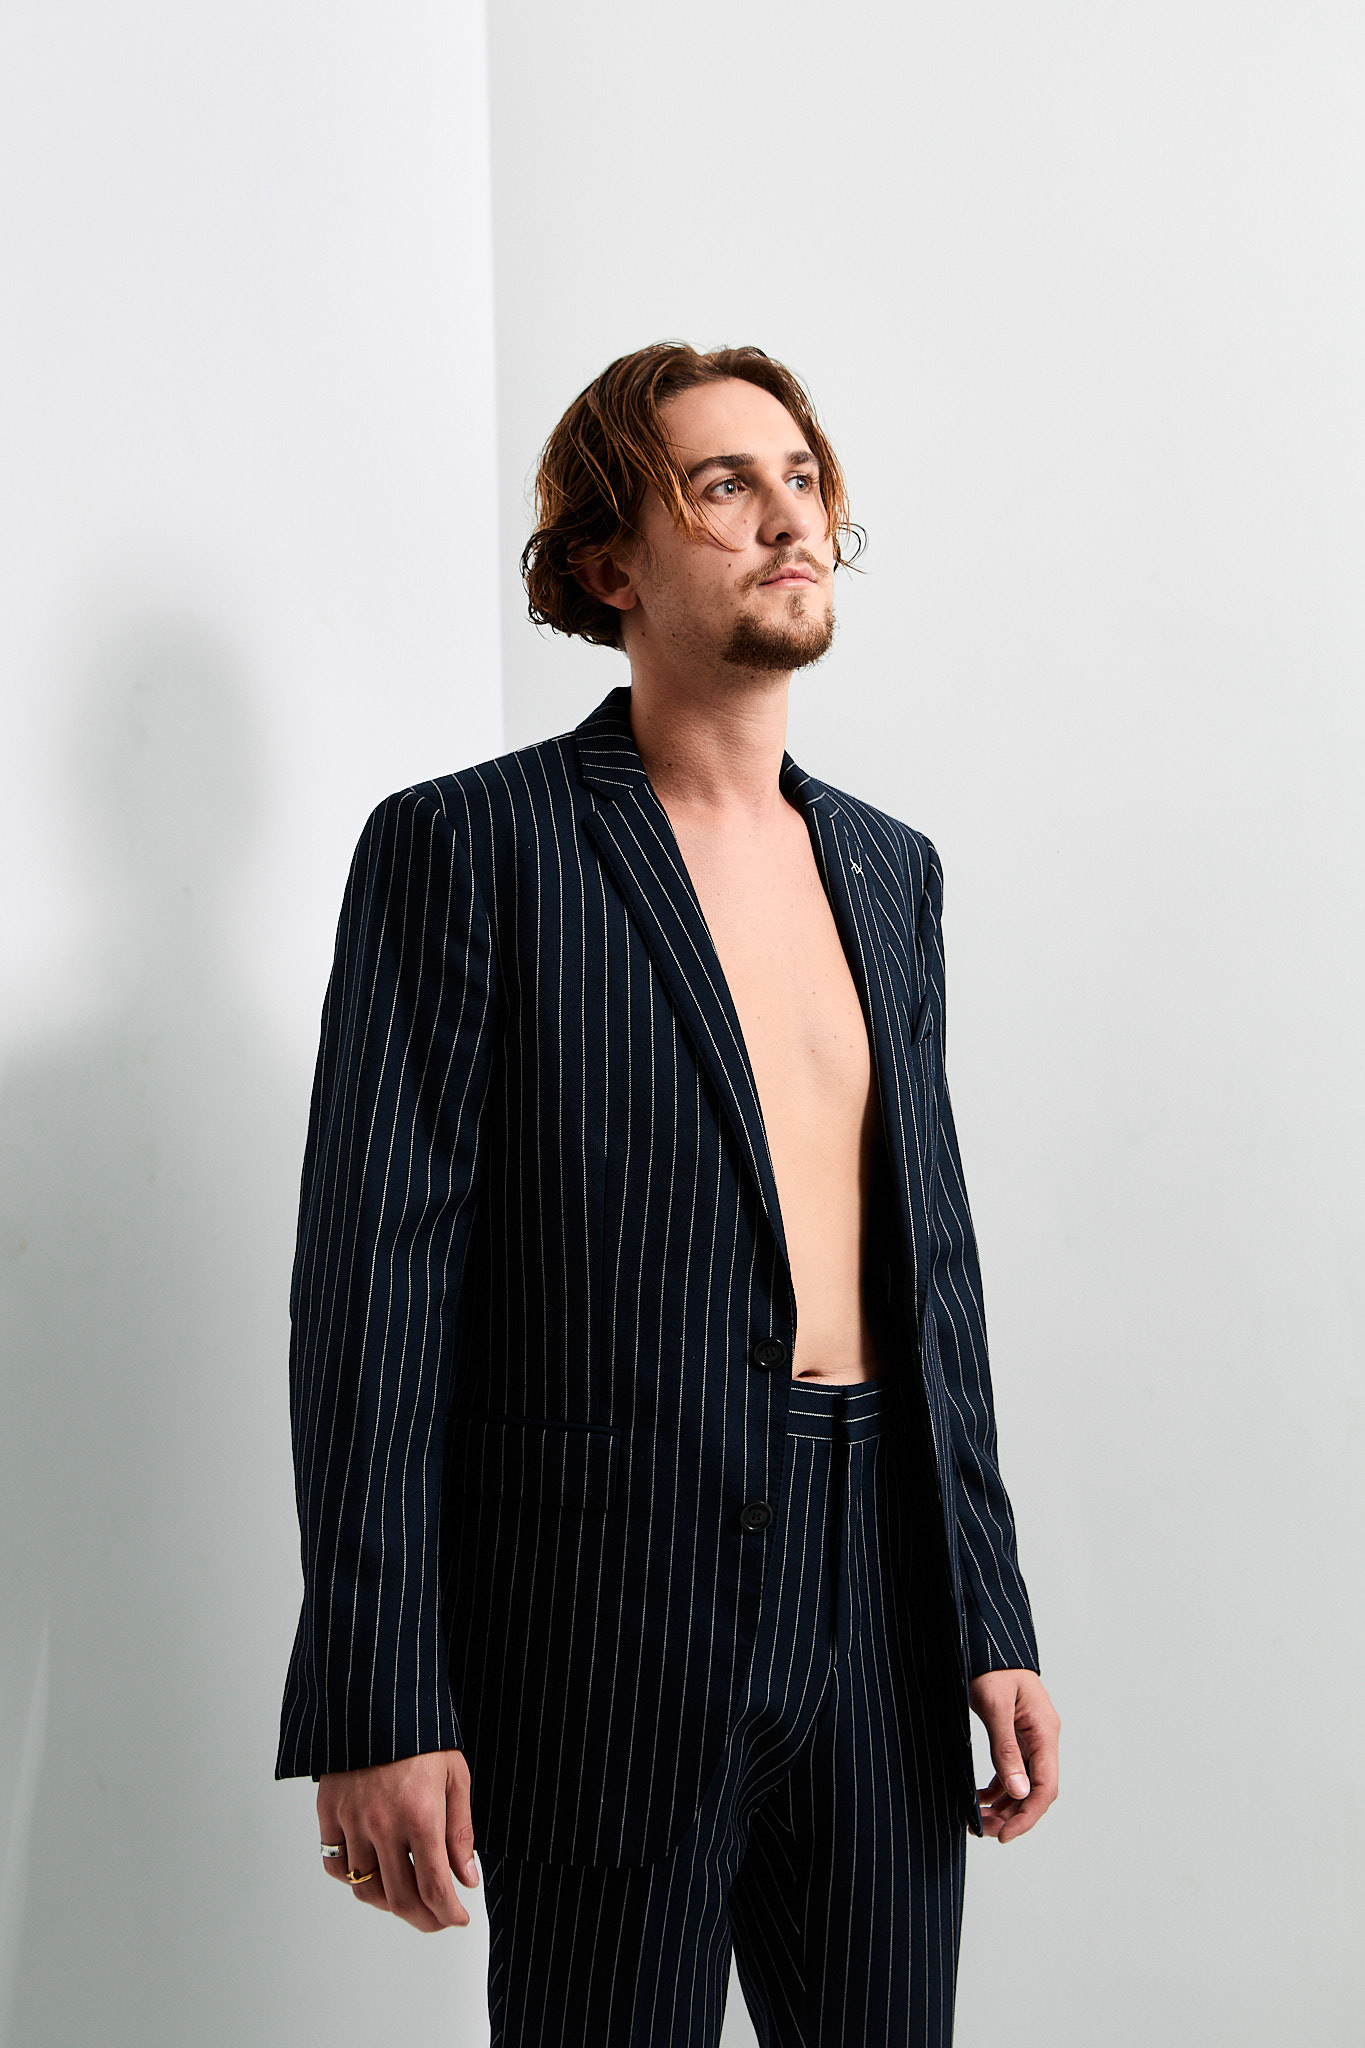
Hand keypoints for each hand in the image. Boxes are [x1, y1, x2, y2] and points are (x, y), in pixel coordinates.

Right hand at [317, 1748, 477, 1930]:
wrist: (375, 1699)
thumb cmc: (422, 1737)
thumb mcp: (455, 1776)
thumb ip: (461, 1832)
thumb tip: (466, 1878)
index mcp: (421, 1816)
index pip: (434, 1888)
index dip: (448, 1914)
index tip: (458, 1918)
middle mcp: (383, 1825)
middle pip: (401, 1899)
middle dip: (425, 1919)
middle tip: (438, 1919)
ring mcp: (352, 1822)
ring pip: (366, 1889)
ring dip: (391, 1904)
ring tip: (409, 1898)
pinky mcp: (329, 1813)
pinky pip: (336, 1865)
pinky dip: (353, 1879)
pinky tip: (373, 1874)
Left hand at [969, 1668, 1059, 1843]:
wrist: (984, 1638)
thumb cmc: (990, 1665)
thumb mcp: (995, 1707)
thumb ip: (1006, 1749)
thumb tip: (1019, 1792)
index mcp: (1044, 1732)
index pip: (1046, 1787)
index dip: (1028, 1815)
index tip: (1004, 1836)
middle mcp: (1042, 1738)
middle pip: (1035, 1790)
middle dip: (1013, 1815)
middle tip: (984, 1832)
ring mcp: (1030, 1736)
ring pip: (1024, 1783)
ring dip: (1004, 1805)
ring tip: (979, 1821)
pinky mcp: (1016, 1734)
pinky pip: (1013, 1770)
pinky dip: (998, 1788)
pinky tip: (980, 1798)